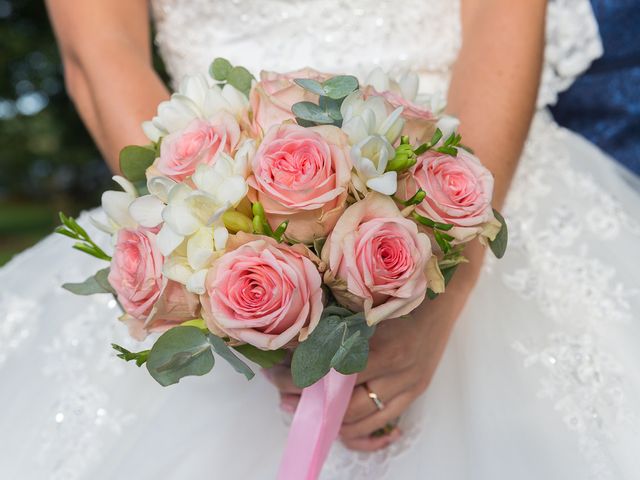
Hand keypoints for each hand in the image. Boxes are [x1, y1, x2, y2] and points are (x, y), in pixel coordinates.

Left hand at [266, 245, 483, 451]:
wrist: (446, 297)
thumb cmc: (403, 293)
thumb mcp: (368, 304)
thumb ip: (338, 327)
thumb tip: (296, 343)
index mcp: (384, 347)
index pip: (330, 374)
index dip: (298, 379)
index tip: (275, 374)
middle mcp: (397, 373)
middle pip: (342, 405)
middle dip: (308, 405)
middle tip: (284, 397)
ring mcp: (408, 387)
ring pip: (360, 422)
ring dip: (327, 421)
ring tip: (304, 409)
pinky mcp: (414, 394)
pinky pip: (380, 424)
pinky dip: (356, 430)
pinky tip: (337, 423)